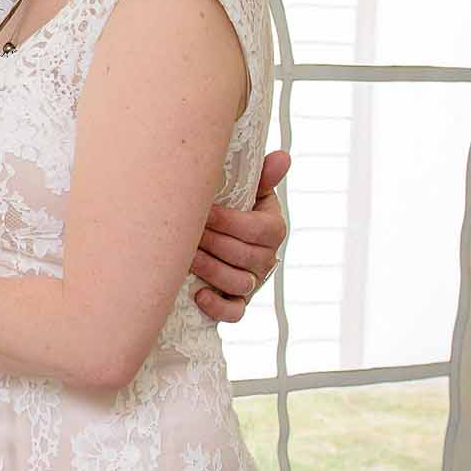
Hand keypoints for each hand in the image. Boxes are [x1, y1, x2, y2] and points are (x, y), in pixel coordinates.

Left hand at [191, 149, 289, 322]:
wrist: (226, 241)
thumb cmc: (238, 213)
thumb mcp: (252, 193)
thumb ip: (264, 176)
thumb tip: (282, 156)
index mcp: (273, 229)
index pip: (259, 230)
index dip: (230, 222)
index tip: (205, 212)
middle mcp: (266, 259)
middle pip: (246, 256)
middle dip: (214, 243)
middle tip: (189, 233)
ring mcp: (252, 283)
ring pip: (238, 283)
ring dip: (211, 270)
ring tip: (188, 257)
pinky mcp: (237, 303)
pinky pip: (234, 314)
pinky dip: (217, 307)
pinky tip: (199, 294)